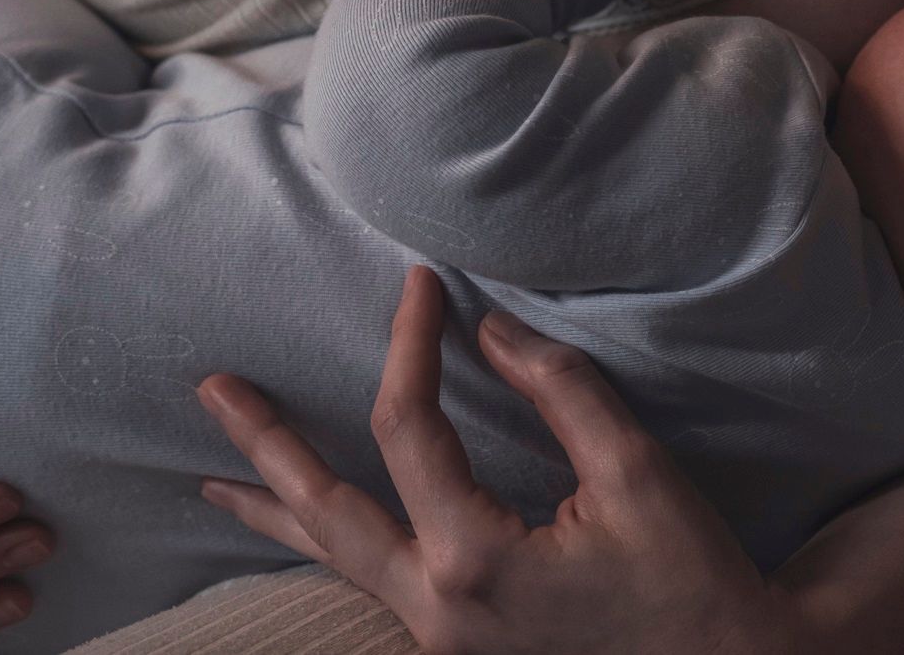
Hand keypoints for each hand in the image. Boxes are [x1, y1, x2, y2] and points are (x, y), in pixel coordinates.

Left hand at [197, 268, 793, 654]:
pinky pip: (371, 583)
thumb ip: (558, 391)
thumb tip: (488, 329)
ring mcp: (440, 638)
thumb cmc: (690, 575)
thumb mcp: (636, 472)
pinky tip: (310, 528)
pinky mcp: (458, 645)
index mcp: (474, 562)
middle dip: (265, 448)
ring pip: (335, 561)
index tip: (421, 284)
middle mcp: (437, 608)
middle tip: (213, 389)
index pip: (409, 428)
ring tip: (215, 478)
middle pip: (324, 513)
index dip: (410, 344)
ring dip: (278, 510)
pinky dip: (329, 545)